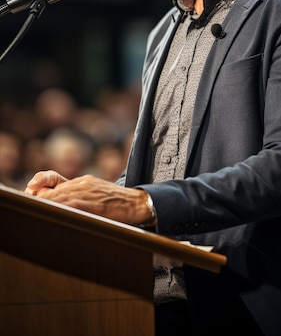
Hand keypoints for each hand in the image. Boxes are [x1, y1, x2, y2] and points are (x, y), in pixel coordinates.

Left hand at [25, 170, 150, 226]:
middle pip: (51, 191)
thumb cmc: (117, 204)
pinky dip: (60, 208)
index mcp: (81, 182)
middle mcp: (82, 183)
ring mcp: (89, 192)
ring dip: (45, 206)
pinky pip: (73, 204)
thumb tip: (56, 207)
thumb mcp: (95, 195)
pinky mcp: (95, 203)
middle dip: (37, 201)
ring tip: (34, 214)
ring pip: (59, 197)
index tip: (29, 194)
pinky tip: (52, 214)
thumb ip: (77, 198)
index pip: (51, 179)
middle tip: (28, 211)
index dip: (38, 187)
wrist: (139, 203)